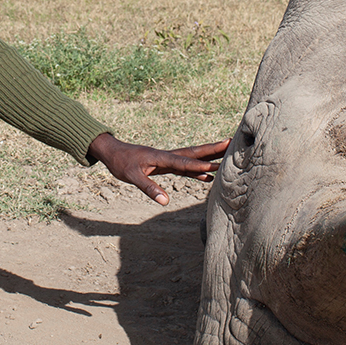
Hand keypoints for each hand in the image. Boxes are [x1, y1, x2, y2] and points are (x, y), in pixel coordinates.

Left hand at [88, 133, 229, 205]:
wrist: (113, 152)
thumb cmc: (121, 163)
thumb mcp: (132, 176)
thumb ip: (148, 188)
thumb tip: (164, 201)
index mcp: (161, 157)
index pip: (183, 162)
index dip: (199, 166)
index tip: (215, 166)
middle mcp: (168, 156)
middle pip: (195, 153)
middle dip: (213, 150)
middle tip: (232, 143)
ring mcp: (168, 160)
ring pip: (193, 159)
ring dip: (210, 157)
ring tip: (228, 155)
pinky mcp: (166, 164)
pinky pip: (186, 168)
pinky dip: (198, 171)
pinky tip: (209, 176)